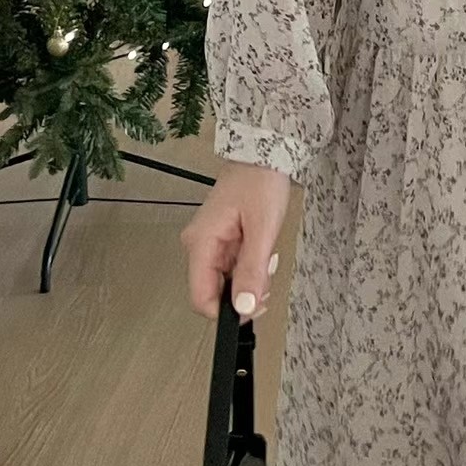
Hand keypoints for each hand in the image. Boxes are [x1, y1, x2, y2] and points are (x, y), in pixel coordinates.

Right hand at [181, 160, 290, 320]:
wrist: (265, 153)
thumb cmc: (260, 181)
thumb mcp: (262, 229)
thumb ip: (252, 270)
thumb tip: (244, 308)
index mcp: (201, 242)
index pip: (201, 298)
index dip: (226, 312)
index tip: (253, 307)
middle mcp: (198, 244)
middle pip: (214, 291)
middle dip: (244, 293)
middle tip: (267, 274)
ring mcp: (209, 241)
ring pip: (225, 280)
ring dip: (249, 278)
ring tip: (267, 257)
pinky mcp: (220, 238)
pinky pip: (231, 265)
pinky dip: (249, 265)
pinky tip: (261, 251)